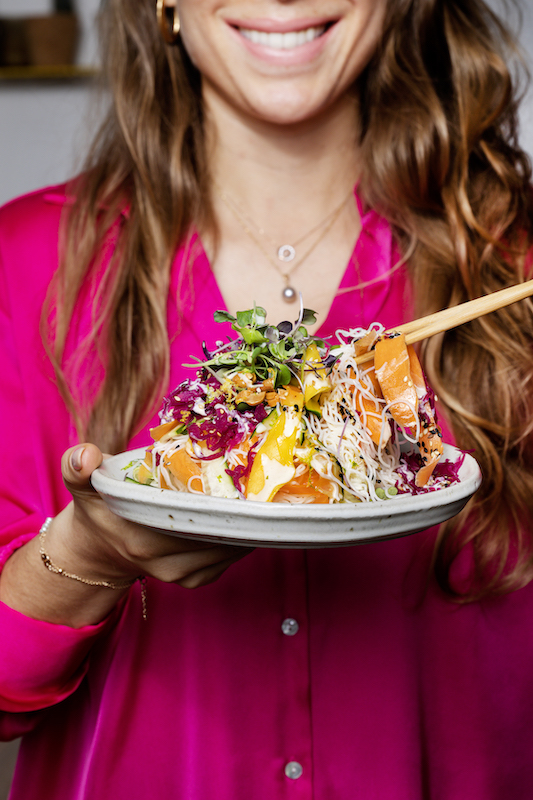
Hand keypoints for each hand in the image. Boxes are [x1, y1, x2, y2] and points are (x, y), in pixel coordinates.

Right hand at [0, 444, 252, 627]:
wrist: (99, 548)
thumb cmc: (98, 507)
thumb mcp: (83, 483)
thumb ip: (77, 465)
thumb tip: (87, 456)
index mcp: (140, 538)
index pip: (192, 518)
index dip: (220, 498)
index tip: (242, 480)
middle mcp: (164, 562)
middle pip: (218, 532)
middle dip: (242, 508)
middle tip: (260, 481)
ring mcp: (182, 575)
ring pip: (230, 547)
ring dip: (247, 522)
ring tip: (260, 495)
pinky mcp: (196, 579)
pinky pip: (230, 557)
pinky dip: (243, 537)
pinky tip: (249, 515)